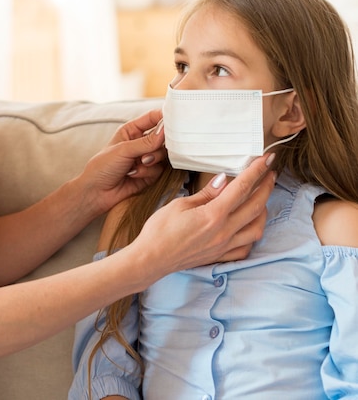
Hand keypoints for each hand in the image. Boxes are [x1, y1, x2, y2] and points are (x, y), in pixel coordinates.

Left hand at [78, 109, 166, 213]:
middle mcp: (140, 143)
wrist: (97, 192)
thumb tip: (165, 131)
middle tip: (152, 149)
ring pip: (163, 154)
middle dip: (159, 144)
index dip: (164, 117)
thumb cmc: (102, 167)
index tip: (175, 120)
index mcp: (131, 131)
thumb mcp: (123, 150)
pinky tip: (134, 174)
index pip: (153, 118)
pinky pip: (159, 169)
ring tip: (141, 163)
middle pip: (163, 137)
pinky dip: (148, 172)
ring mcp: (145, 158)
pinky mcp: (149, 174)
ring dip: (153, 159)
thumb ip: (146, 141)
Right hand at [127, 154, 275, 286]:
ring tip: (261, 198)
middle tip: (269, 174)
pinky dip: (252, 235)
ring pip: (257, 228)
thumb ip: (206, 194)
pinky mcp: (219, 257)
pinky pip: (246, 248)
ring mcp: (223, 246)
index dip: (256, 171)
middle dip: (266, 187)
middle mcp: (223, 232)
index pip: (242, 188)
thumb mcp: (179, 205)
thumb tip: (223, 180)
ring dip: (263, 211)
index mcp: (213, 215)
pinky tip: (249, 226)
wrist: (151, 259)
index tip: (267, 160)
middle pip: (256, 206)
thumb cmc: (159, 231)